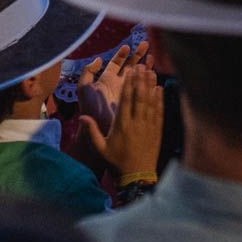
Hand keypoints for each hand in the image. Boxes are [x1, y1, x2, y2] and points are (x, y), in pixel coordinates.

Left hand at [76, 41, 150, 135]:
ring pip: (139, 75)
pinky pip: (144, 87)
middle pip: (130, 66)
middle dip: (138, 55)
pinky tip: (154, 72)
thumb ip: (88, 71)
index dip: (122, 54)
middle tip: (146, 44)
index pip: (116, 63)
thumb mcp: (84, 87)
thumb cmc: (90, 108)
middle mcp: (118, 84)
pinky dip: (149, 79)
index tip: (128, 47)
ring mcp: (127, 91)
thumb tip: (98, 59)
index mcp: (107, 79)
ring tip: (152, 56)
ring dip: (145, 65)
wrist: (98, 126)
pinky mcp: (135, 100)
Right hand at [80, 65, 162, 180]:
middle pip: (139, 97)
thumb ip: (92, 131)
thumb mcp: (101, 147)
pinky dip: (160, 100)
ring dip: (151, 86)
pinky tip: (159, 88)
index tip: (130, 72)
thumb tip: (82, 116)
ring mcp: (148, 127)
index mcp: (122, 125)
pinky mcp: (157, 131)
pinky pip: (159, 112)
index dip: (129, 84)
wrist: (137, 176)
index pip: (126, 100)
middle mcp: (136, 123)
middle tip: (141, 65)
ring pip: (150, 102)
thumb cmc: (116, 162)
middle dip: (140, 80)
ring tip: (151, 71)